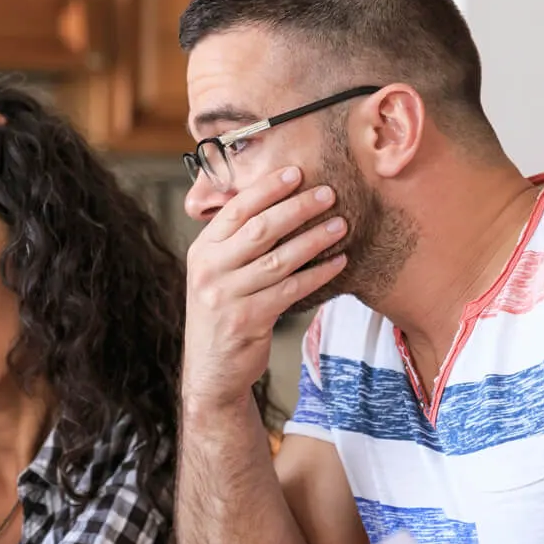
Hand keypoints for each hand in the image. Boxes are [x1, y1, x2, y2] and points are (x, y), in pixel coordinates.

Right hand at [181, 166, 347, 408]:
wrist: (211, 371)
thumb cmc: (223, 315)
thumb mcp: (216, 275)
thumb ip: (235, 244)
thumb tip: (274, 204)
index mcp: (202, 251)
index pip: (236, 209)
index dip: (267, 188)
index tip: (296, 172)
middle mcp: (210, 269)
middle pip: (260, 229)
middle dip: (298, 207)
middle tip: (328, 193)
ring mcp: (227, 295)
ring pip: (279, 259)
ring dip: (314, 239)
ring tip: (341, 224)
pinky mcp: (248, 319)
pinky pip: (291, 290)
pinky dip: (318, 275)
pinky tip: (339, 263)